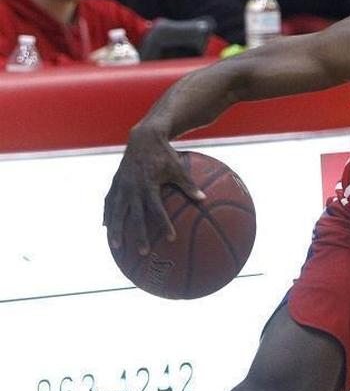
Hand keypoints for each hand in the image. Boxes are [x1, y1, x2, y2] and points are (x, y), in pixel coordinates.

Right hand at [103, 128, 203, 254]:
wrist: (143, 137)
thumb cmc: (165, 154)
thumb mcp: (178, 168)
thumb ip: (189, 185)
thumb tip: (203, 199)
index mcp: (149, 184)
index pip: (157, 209)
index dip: (164, 223)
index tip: (171, 238)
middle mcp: (132, 187)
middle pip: (135, 216)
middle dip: (138, 235)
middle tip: (143, 252)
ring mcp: (121, 186)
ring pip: (116, 212)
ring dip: (116, 230)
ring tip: (116, 247)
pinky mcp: (115, 183)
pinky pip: (109, 202)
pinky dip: (107, 214)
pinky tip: (105, 228)